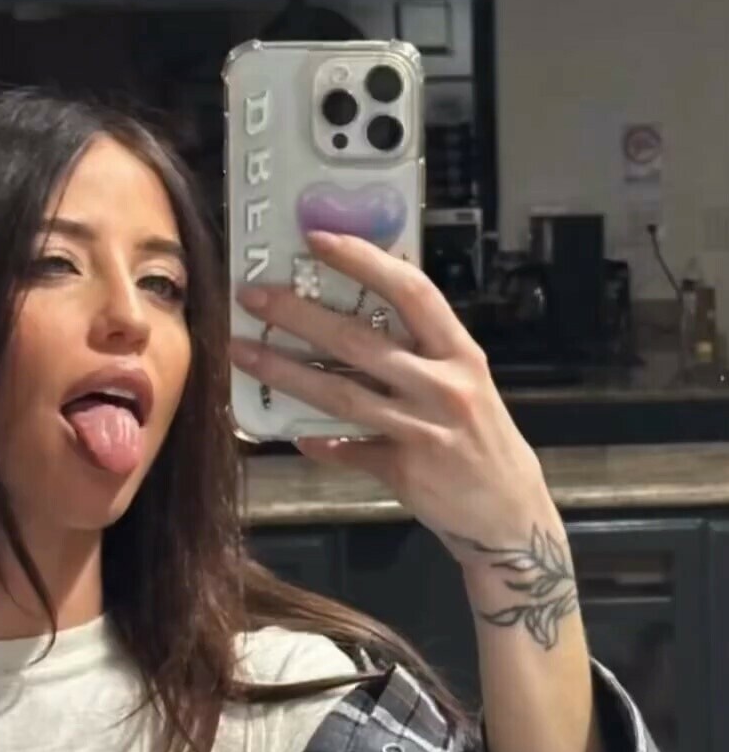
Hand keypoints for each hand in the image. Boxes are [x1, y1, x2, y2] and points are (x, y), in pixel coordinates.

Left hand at [231, 228, 556, 568]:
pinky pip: (349, 450)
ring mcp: (423, 429)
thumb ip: (422, 353)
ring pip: (341, 393)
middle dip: (299, 314)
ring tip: (243, 352)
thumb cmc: (483, 439)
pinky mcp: (404, 470)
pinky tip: (291, 433)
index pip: (412, 291)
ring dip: (285, 372)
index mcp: (460, 353)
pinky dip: (320, 441)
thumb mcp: (467, 383)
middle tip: (252, 295)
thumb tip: (361, 317)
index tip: (318, 238)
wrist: (509, 513)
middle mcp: (443, 386)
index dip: (364, 260)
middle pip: (359, 341)